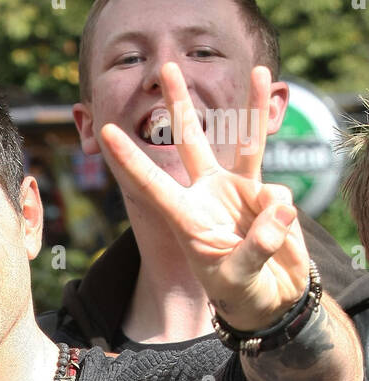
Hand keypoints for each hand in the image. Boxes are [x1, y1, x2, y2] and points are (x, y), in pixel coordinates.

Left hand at [99, 64, 309, 329]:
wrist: (269, 301)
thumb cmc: (241, 297)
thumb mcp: (240, 278)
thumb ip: (258, 246)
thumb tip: (279, 211)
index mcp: (187, 219)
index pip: (153, 184)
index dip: (131, 159)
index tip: (107, 133)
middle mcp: (208, 196)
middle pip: (191, 140)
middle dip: (180, 103)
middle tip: (165, 68)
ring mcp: (237, 192)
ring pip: (245, 141)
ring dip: (252, 106)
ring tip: (257, 72)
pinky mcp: (266, 195)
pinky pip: (277, 190)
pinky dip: (282, 211)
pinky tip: (280, 232)